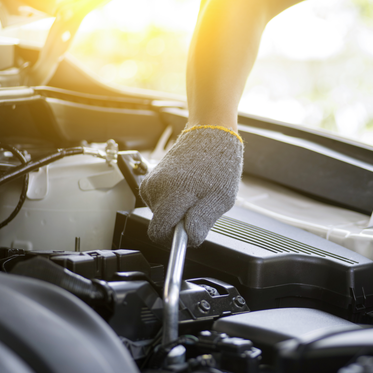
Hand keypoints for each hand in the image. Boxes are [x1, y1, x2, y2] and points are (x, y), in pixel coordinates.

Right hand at [139, 126, 242, 246]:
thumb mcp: (221, 198)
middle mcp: (157, 187)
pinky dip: (173, 202)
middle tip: (199, 209)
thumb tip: (188, 238)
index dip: (175, 239)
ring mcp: (152, 182)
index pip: (160, 232)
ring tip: (196, 194)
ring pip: (160, 214)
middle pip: (160, 224)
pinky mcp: (151, 179)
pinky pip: (160, 203)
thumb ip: (202, 221)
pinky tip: (187, 188)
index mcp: (173, 192)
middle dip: (178, 224)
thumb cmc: (220, 163)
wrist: (211, 133)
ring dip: (177, 211)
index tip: (189, 233)